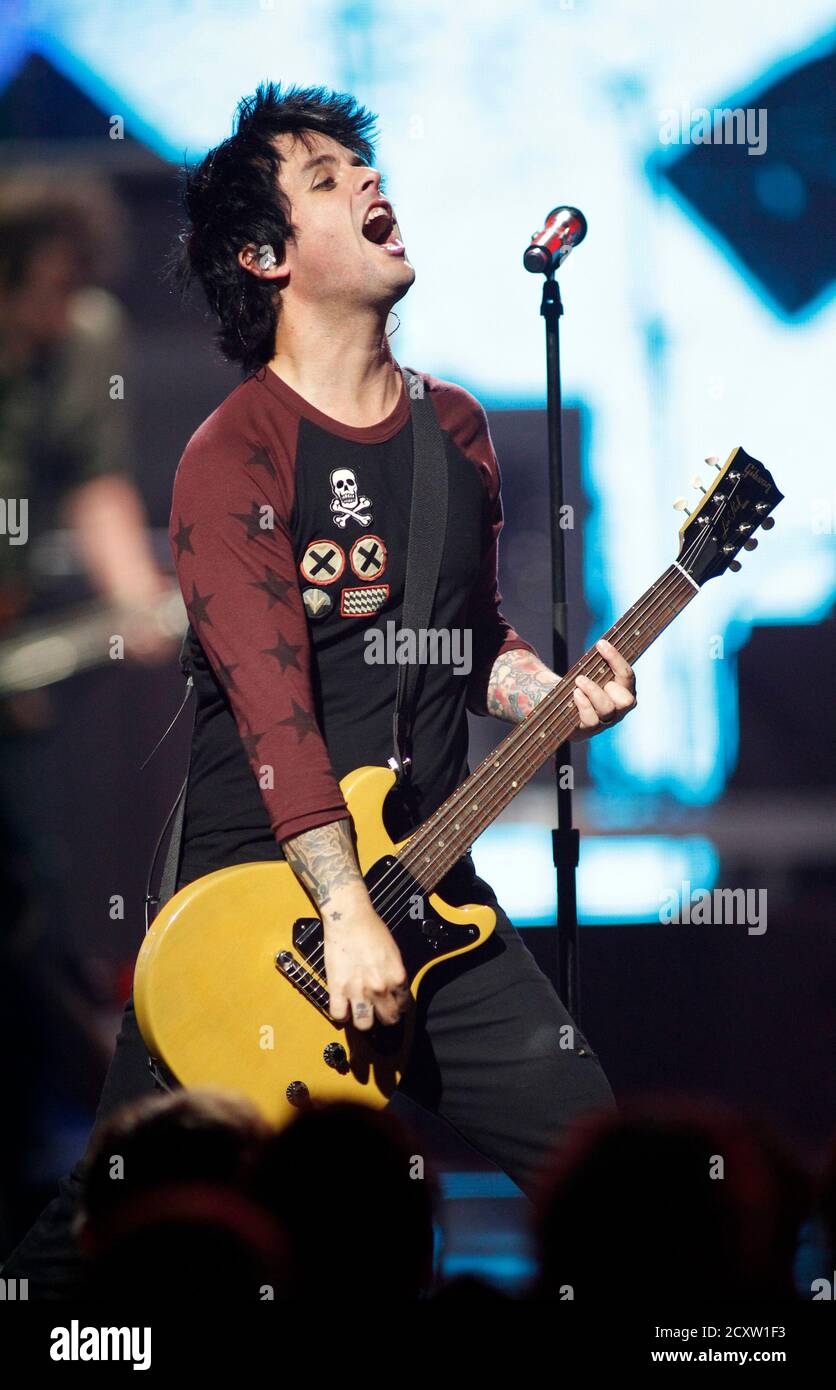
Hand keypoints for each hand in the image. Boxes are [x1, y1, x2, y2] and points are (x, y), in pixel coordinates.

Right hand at [322, 885, 410, 1030]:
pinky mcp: (337, 988)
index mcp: (398, 977)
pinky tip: (343, 1006)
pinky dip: (341, 1014)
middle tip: (378, 1011)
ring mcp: (358, 990)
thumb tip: (395, 991)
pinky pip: (339, 1015)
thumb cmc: (371, 929)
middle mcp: (380, 987)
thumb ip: (395, 975)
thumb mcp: (394, 953)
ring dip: (363, 1020)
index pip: (403, 1006)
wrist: (349, 918)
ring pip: (364, 1024)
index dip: (398, 1007)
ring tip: (360, 1011)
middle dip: (384, 1017)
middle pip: (387, 1020)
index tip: (392, 1006)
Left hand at [570, 638, 635, 740]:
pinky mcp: (588, 730)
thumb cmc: (578, 685)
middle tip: (588, 671)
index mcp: (623, 691)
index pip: (627, 676)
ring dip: (593, 691)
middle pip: (627, 700)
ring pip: (607, 709)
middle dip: (610, 683)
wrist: (559, 708)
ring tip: (579, 681)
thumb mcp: (590, 672)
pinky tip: (575, 694)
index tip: (601, 643)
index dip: (616, 659)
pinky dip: (584, 705)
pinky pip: (592, 721)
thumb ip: (597, 661)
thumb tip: (601, 641)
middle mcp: (618, 710)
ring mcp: (604, 722)